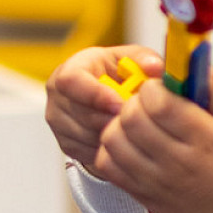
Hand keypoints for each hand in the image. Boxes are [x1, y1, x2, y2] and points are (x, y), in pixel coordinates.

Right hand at [45, 45, 162, 171]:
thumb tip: (154, 67)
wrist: (106, 94)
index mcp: (72, 67)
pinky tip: (123, 141)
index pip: (71, 81)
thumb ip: (144, 59)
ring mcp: (58, 121)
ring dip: (111, 136)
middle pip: (80, 114)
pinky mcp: (64, 143)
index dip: (95, 95)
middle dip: (111, 120)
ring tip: (132, 129)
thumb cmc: (119, 74)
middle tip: (135, 122)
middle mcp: (58, 94)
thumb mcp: (132, 60)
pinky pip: (87, 153)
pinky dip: (107, 150)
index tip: (121, 106)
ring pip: (85, 136)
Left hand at [92, 71, 212, 212]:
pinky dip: (111, 149)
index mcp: (206, 140)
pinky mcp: (142, 195)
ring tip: (137, 124)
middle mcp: (178, 163)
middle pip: (131, 118)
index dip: (154, 88)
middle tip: (147, 105)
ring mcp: (156, 182)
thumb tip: (191, 62)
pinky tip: (129, 145)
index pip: (159, 103)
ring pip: (113, 140)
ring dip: (119, 124)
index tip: (163, 90)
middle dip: (134, 102)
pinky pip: (107, 165)